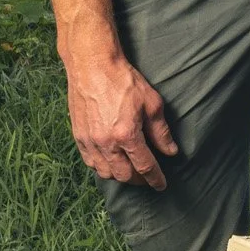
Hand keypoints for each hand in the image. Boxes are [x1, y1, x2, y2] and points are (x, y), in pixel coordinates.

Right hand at [64, 43, 178, 186]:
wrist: (92, 64)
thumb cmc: (123, 80)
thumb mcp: (151, 103)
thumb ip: (161, 131)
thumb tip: (171, 151)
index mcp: (127, 135)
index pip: (145, 167)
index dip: (155, 179)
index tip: (162, 185)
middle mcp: (106, 142)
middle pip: (124, 175)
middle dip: (139, 180)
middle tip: (147, 176)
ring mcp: (90, 141)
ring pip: (105, 172)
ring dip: (119, 175)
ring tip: (130, 170)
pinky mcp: (78, 136)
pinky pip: (90, 162)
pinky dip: (102, 167)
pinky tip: (110, 162)